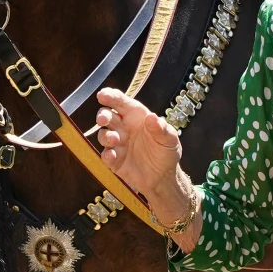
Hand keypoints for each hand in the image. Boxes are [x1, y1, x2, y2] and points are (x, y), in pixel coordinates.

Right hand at [95, 87, 182, 206]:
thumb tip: (152, 117)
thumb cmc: (166, 152)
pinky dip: (106, 155)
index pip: (120, 102)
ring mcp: (118, 143)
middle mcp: (124, 127)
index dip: (110, 96)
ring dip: (106, 136)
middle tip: (103, 119)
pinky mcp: (114, 160)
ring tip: (115, 139)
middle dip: (102, 115)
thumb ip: (161, 128)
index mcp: (136, 116)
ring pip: (103, 135)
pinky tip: (112, 156)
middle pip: (107, 116)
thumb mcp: (170, 139)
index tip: (102, 95)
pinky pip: (105, 155)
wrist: (164, 176)